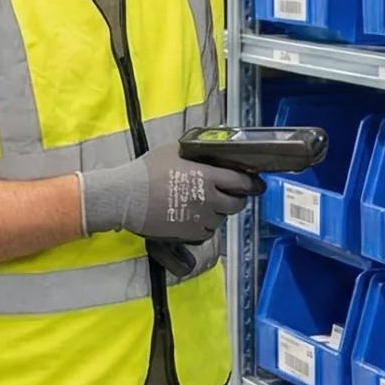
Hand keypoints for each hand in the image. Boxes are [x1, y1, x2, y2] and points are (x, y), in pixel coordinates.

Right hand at [80, 143, 262, 240]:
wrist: (127, 197)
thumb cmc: (148, 170)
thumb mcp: (172, 150)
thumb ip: (195, 152)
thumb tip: (206, 150)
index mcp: (208, 177)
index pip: (242, 183)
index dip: (252, 184)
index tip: (256, 184)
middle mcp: (210, 199)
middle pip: (237, 204)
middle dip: (237, 199)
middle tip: (231, 194)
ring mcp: (201, 219)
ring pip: (221, 219)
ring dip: (218, 212)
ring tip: (206, 205)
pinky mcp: (190, 234)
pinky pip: (207, 232)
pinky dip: (205, 226)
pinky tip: (194, 217)